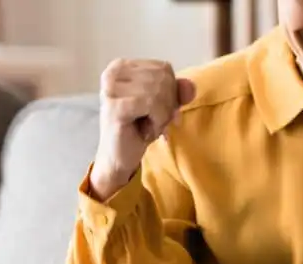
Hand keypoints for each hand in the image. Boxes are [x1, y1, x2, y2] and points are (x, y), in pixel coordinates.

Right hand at [90, 58, 195, 200]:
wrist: (119, 157)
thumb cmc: (138, 128)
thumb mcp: (163, 106)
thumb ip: (177, 92)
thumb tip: (191, 85)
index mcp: (122, 66)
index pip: (164, 68)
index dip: (170, 92)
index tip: (156, 110)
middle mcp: (114, 72)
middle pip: (163, 78)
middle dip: (167, 105)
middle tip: (152, 121)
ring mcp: (111, 89)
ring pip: (158, 91)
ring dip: (161, 116)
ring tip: (148, 126)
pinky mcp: (115, 106)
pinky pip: (151, 104)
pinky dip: (157, 121)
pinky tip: (145, 131)